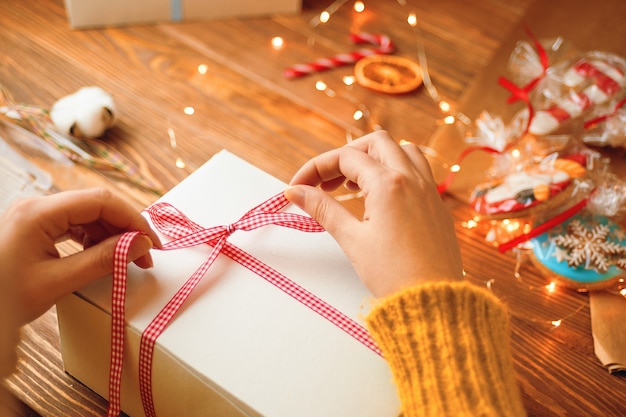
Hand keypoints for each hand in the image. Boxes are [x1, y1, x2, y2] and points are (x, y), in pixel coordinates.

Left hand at [0, 188, 160, 323]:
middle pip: (96, 205)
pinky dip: (93, 239)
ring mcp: (34, 216)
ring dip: (111, 234)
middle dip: (124, 228)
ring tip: (126, 258)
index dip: (132, 218)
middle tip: (144, 254)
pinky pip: (73, 225)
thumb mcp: (56, 282)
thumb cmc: (1, 298)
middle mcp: (36, 207)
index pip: (101, 201)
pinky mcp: (34, 228)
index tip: (151, 241)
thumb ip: (102, 261)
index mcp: (38, 213)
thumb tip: (138, 246)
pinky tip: (102, 255)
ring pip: (87, 215)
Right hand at [285, 131, 462, 297]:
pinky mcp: (437, 206)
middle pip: (376, 143)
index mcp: (388, 184)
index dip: (316, 168)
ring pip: (402, 151)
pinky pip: (418, 171)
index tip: (297, 186)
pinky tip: (380, 198)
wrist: (433, 303)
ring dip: (375, 158)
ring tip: (353, 185)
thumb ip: (324, 209)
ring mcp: (429, 191)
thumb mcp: (352, 240)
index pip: (345, 158)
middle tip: (326, 182)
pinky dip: (395, 172)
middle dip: (346, 155)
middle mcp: (412, 179)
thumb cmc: (393, 275)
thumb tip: (296, 191)